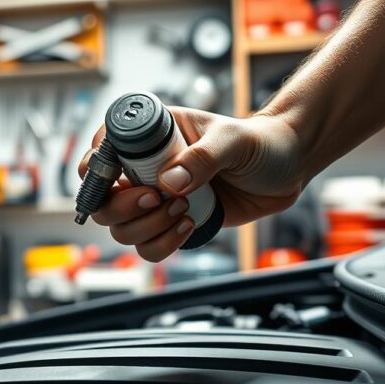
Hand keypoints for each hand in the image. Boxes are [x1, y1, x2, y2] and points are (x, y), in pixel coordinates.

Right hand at [78, 107, 304, 261]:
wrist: (287, 167)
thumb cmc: (260, 142)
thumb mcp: (234, 141)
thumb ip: (202, 158)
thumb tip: (169, 183)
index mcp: (152, 137)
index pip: (103, 149)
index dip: (97, 167)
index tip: (118, 179)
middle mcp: (146, 169)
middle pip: (104, 200)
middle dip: (125, 207)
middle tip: (158, 199)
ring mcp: (158, 199)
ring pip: (122, 229)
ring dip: (148, 228)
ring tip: (184, 212)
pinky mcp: (173, 223)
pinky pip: (148, 247)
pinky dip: (162, 244)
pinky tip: (189, 227)